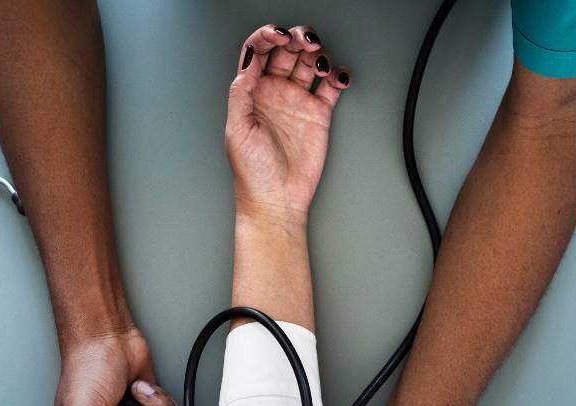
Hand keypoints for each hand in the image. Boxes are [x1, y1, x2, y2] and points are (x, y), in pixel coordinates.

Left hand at [226, 24, 350, 217]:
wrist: (276, 200)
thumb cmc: (252, 172)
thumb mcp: (237, 129)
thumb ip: (241, 92)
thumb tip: (249, 60)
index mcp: (252, 92)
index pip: (258, 51)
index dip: (267, 36)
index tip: (278, 36)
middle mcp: (275, 92)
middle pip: (286, 50)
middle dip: (296, 38)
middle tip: (305, 42)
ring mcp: (297, 101)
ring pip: (309, 62)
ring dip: (317, 53)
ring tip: (319, 63)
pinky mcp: (318, 114)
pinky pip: (331, 86)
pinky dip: (338, 75)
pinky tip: (338, 76)